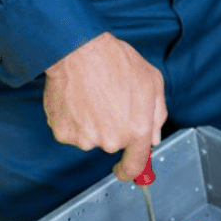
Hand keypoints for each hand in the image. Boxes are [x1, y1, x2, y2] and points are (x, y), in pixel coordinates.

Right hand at [43, 31, 166, 180]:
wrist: (78, 50)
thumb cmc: (116, 61)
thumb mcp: (153, 82)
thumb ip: (157, 115)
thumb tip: (153, 138)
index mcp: (137, 131)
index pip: (135, 165)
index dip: (130, 170)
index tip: (124, 170)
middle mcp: (111, 140)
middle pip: (112, 145)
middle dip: (112, 128)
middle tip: (107, 100)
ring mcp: (85, 138)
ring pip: (90, 138)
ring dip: (91, 123)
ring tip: (92, 96)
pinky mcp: (63, 132)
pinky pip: (71, 131)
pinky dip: (72, 119)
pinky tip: (76, 99)